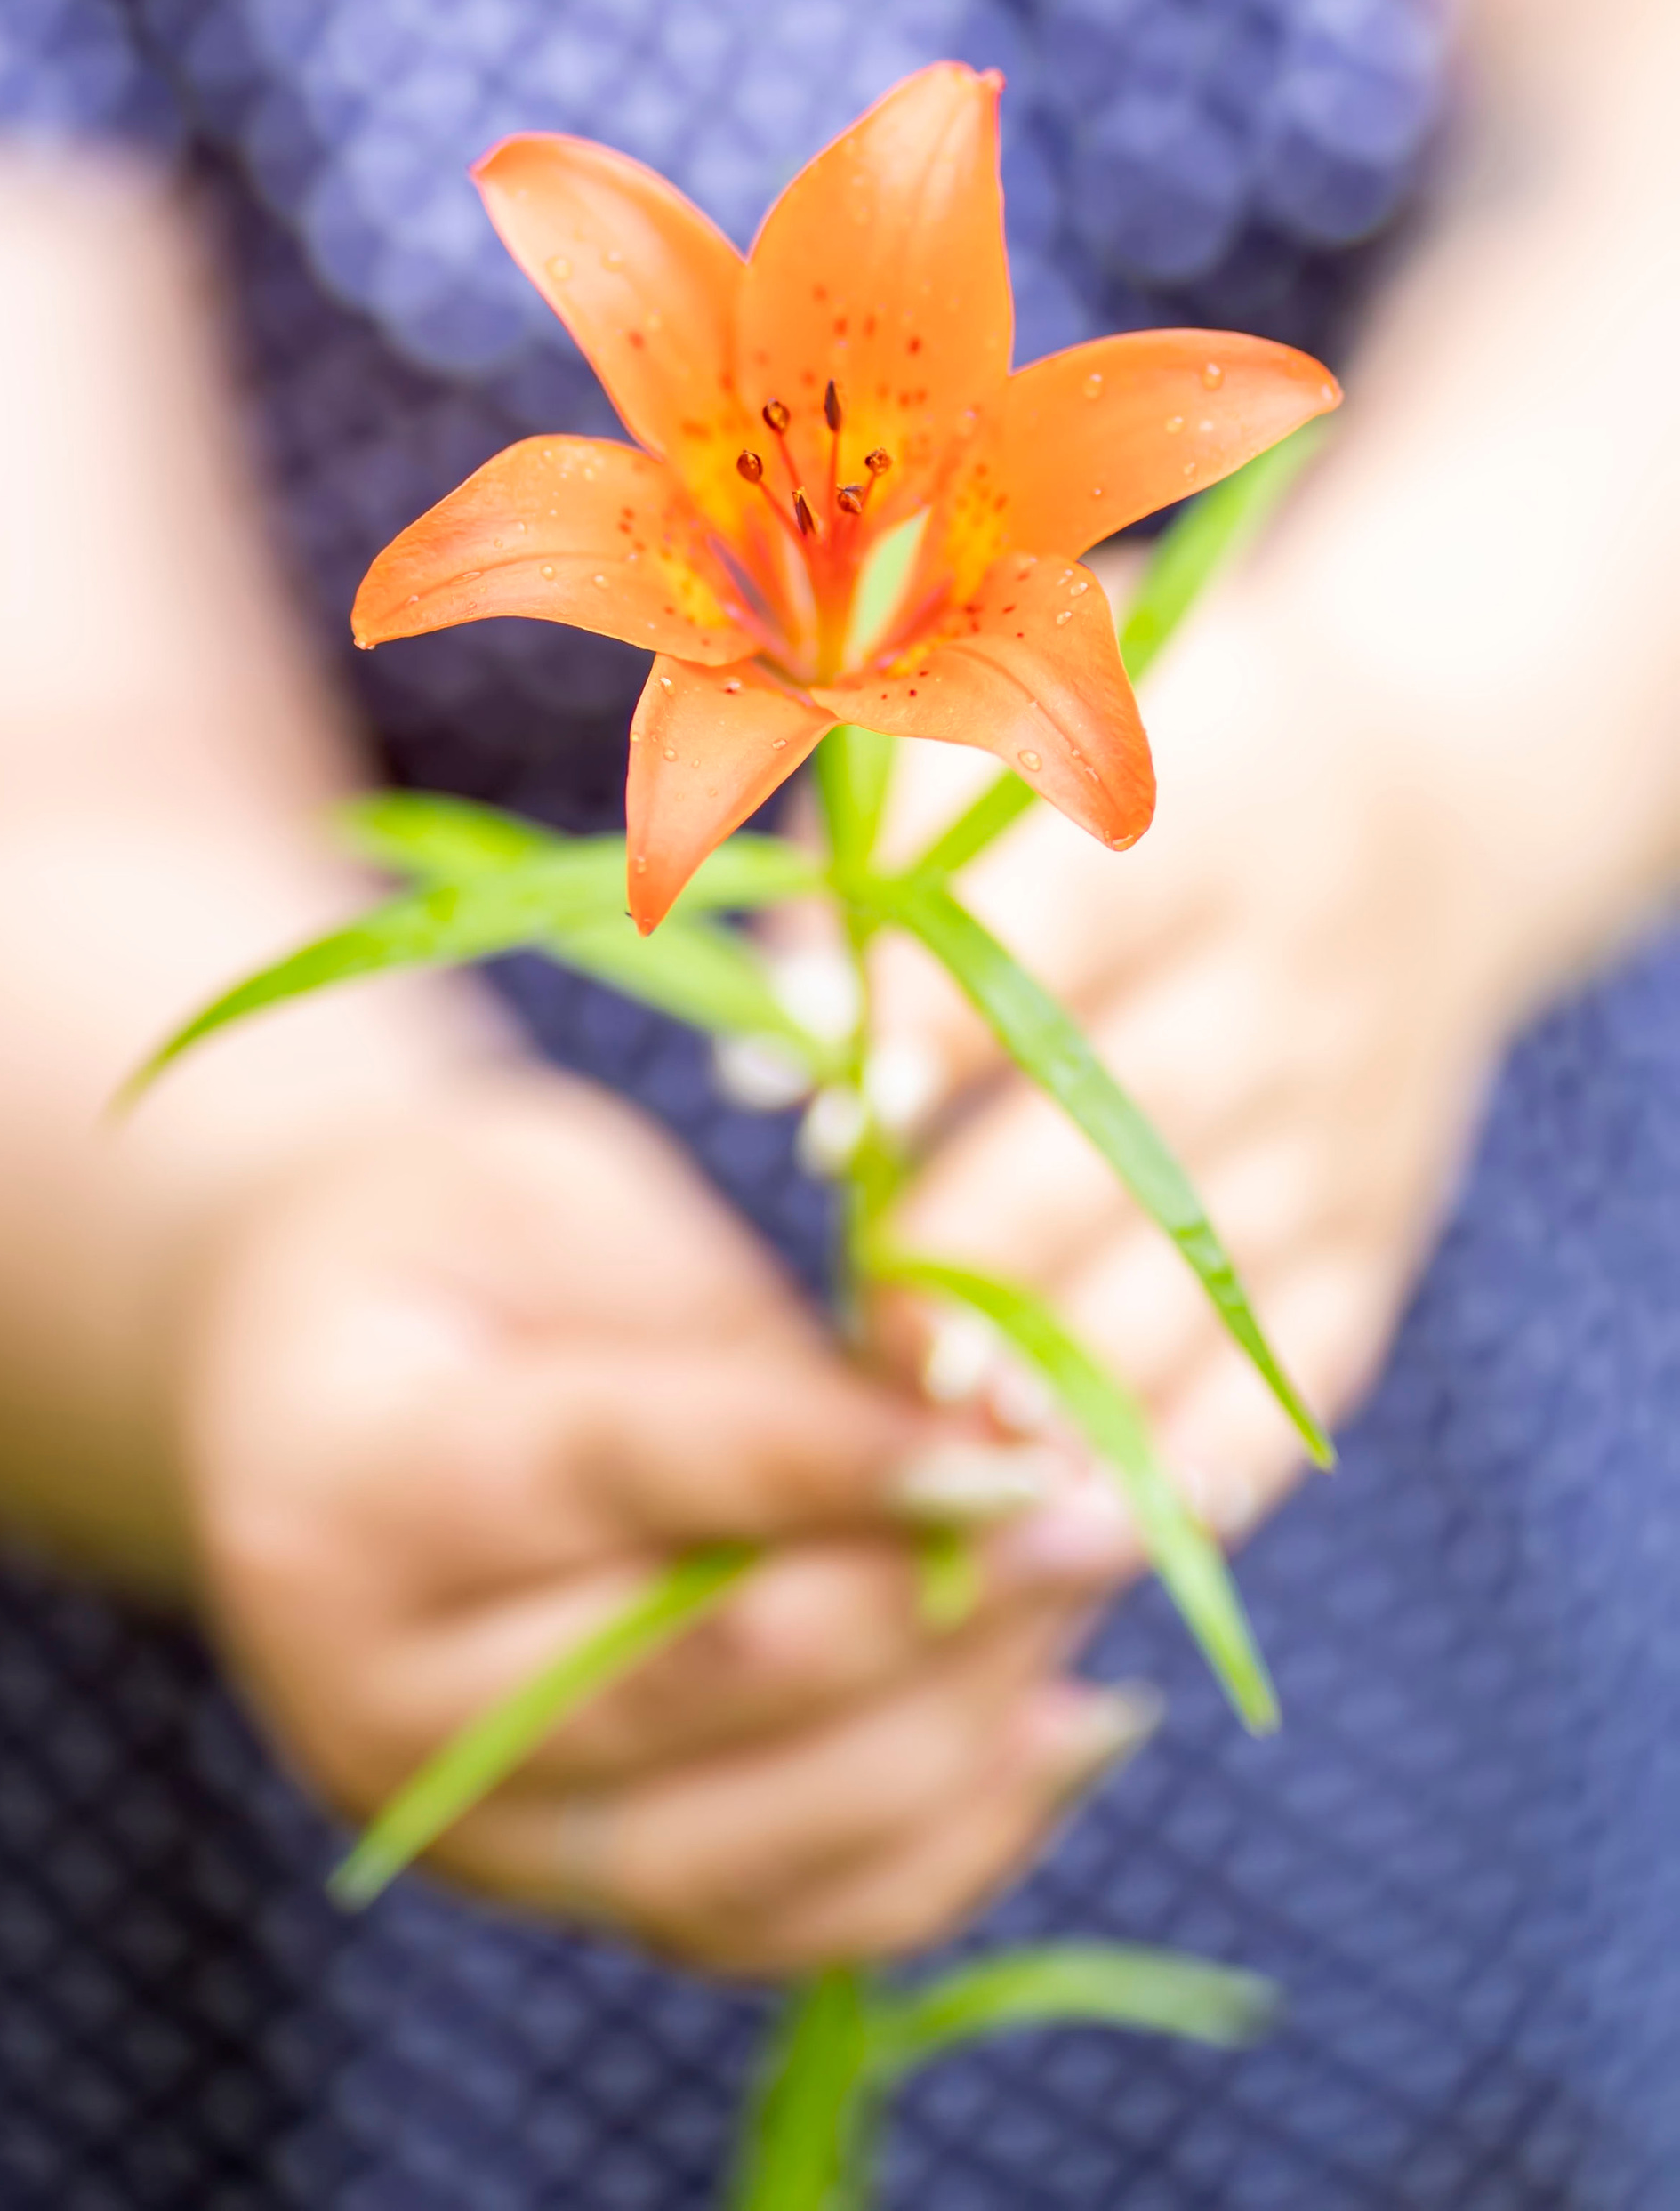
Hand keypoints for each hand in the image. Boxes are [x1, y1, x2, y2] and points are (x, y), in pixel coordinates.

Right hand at [163, 1068, 1151, 1976]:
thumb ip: (730, 1343)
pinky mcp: (543, 1887)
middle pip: (680, 1683)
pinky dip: (932, 1851)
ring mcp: (447, 1824)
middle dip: (925, 1603)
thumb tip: (965, 1438)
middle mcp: (363, 1692)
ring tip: (1091, 1603)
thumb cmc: (454, 1235)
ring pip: (733, 1850)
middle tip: (1103, 1509)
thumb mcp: (561, 1205)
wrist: (308, 1363)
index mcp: (346, 1480)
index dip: (830, 1461)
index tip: (1014, 1433)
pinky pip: (763, 1925)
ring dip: (950, 1736)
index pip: (618, 1480)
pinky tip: (1060, 1728)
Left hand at [872, 582, 1517, 1541]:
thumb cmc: (1152, 741)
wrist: (1436, 790)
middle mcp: (1277, 989)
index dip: (938, 1032)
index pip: (1056, 942)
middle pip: (1116, 1146)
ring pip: (1190, 1287)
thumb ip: (886, 824)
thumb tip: (783, 1015)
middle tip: (857, 1321)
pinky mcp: (1372, 1232)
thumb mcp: (1038, 699)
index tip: (838, 1110)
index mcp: (1187, 830)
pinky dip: (1191, 1462)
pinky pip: (1288, 1375)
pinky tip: (1071, 1521)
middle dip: (972, 1250)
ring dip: (1055, 1382)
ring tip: (928, 1442)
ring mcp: (1336, 1127)